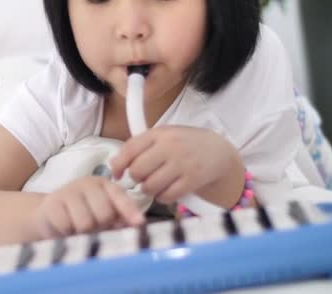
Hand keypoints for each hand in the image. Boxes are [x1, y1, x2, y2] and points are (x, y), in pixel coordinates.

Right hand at [32, 176, 144, 238]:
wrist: (46, 214)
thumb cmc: (80, 215)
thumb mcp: (101, 214)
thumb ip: (119, 218)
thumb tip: (137, 225)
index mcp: (104, 185)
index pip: (120, 197)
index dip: (130, 211)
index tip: (139, 223)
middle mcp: (87, 184)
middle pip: (104, 213)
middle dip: (101, 226)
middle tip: (94, 229)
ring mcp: (68, 192)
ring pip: (85, 223)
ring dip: (83, 233)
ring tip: (78, 230)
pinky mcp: (52, 204)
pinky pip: (66, 226)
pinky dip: (67, 233)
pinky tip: (64, 230)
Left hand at [110, 126, 242, 205]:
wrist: (218, 151)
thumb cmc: (183, 144)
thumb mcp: (163, 136)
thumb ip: (139, 146)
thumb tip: (113, 164)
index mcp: (159, 134)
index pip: (130, 149)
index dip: (119, 164)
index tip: (117, 174)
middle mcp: (170, 147)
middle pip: (138, 171)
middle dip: (136, 178)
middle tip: (143, 178)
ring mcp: (182, 164)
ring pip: (150, 186)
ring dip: (149, 189)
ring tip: (155, 184)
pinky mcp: (192, 180)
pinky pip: (166, 196)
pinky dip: (162, 197)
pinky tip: (166, 190)